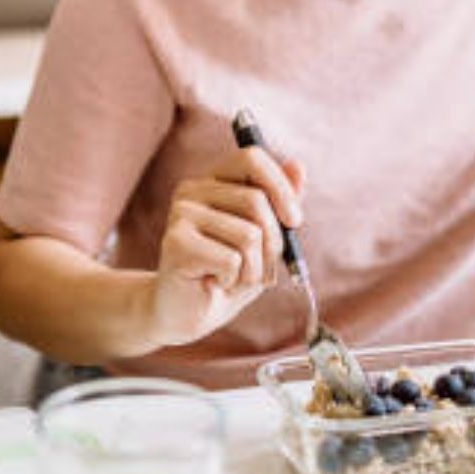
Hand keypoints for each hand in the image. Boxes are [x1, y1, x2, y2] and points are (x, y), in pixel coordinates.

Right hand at [148, 146, 304, 348]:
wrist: (187, 315)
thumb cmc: (228, 275)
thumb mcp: (264, 238)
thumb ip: (279, 202)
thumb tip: (299, 166)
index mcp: (213, 181)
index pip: (251, 158)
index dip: (280, 187)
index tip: (294, 221)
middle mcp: (192, 190)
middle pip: (256, 201)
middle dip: (273, 243)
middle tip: (259, 268)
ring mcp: (181, 214)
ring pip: (249, 235)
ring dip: (253, 269)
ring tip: (232, 278)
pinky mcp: (175, 242)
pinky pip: (232, 260)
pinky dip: (234, 280)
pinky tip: (213, 284)